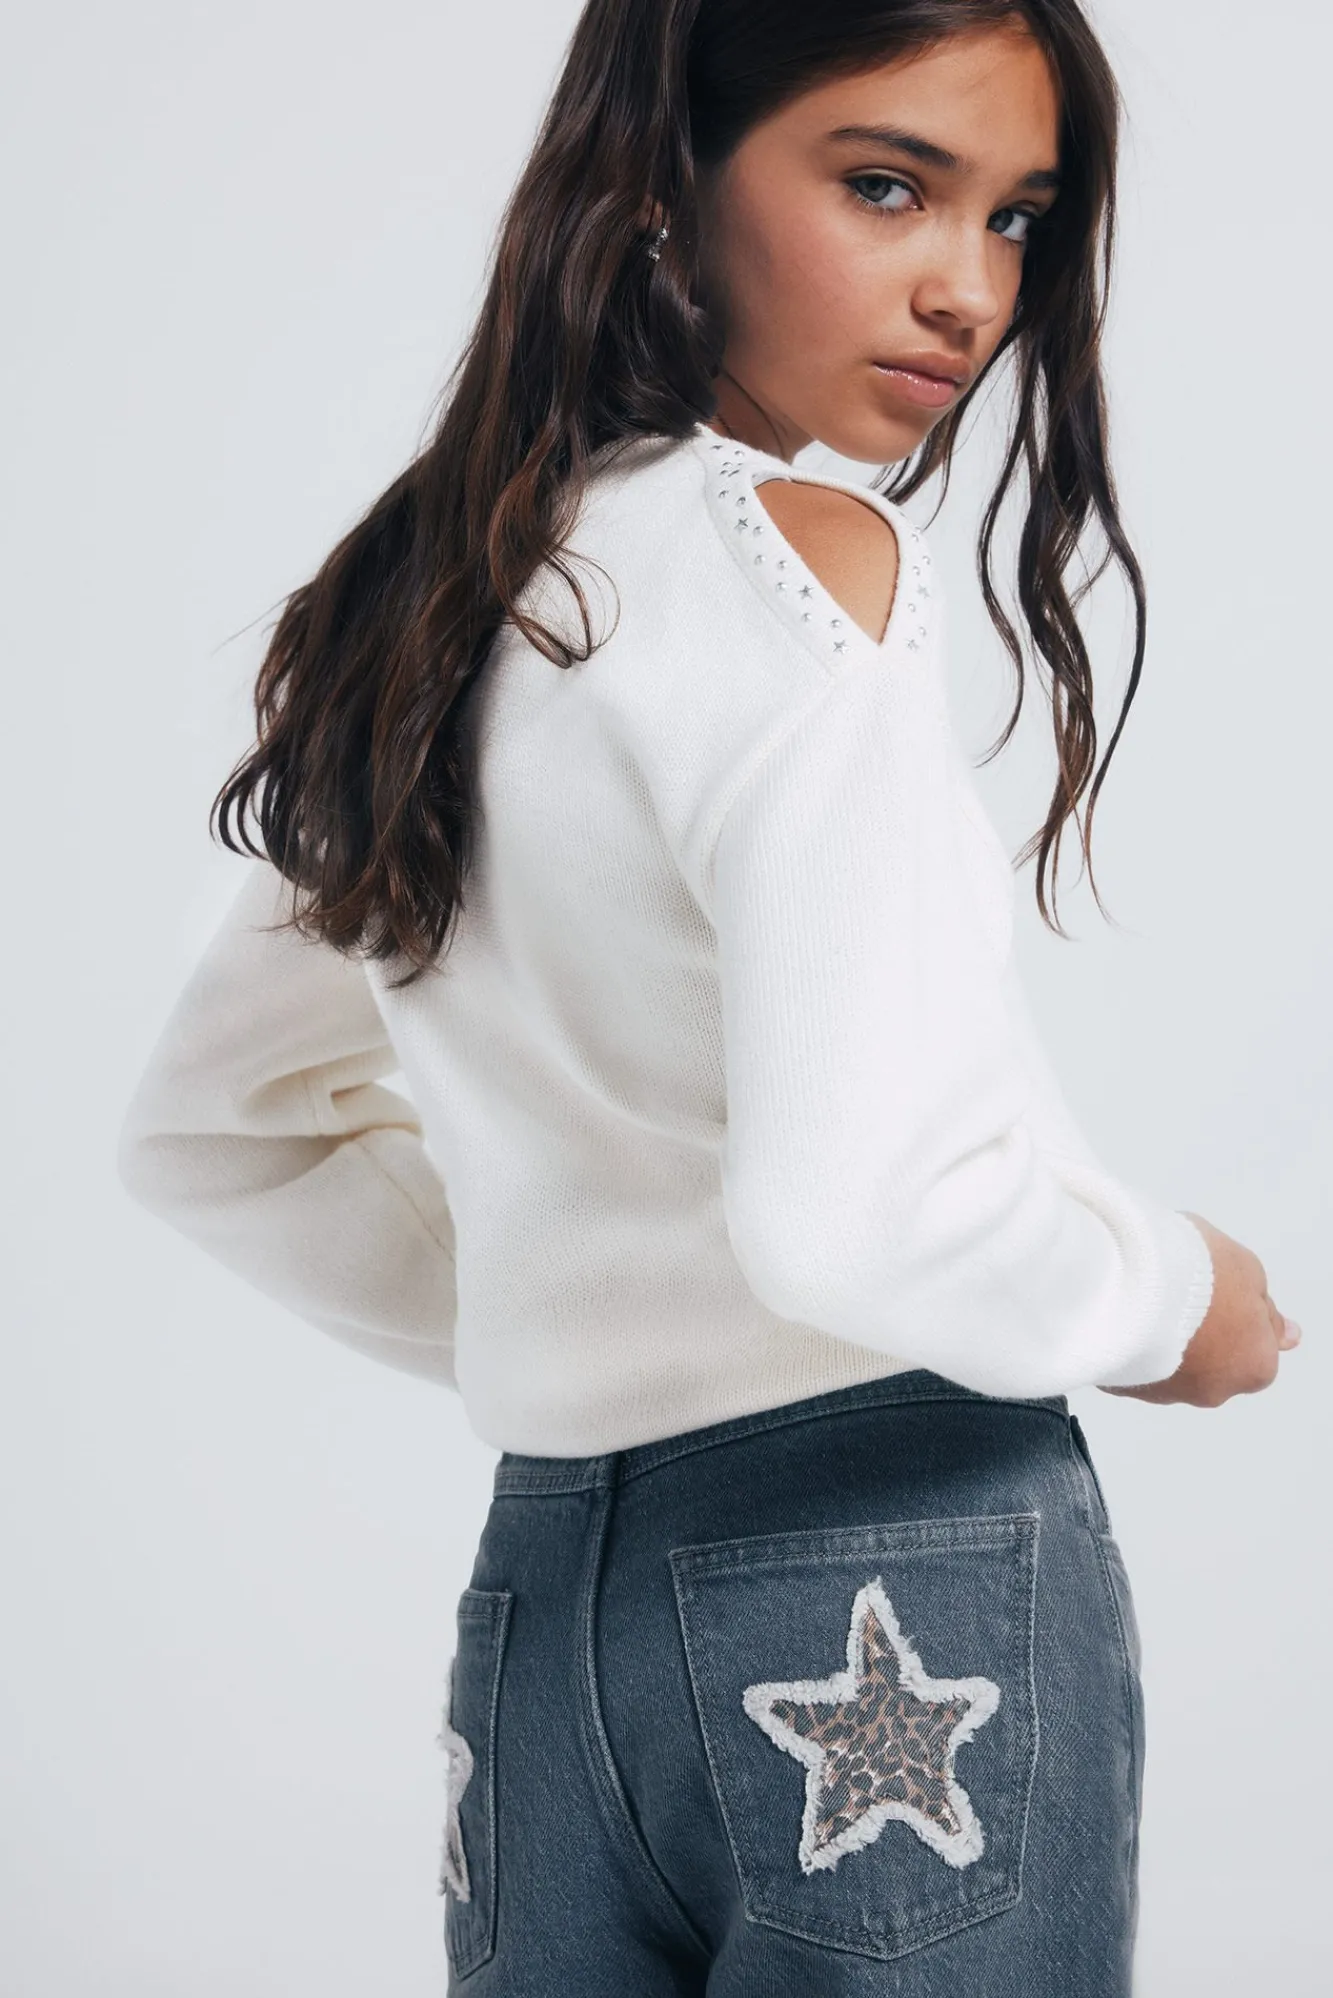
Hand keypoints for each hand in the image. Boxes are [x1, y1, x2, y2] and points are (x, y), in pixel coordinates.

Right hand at [1100, 1212, 1301, 1406]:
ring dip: (1165, 1342)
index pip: (1256, 1348)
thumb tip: (1287, 1335)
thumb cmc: (1196, 1274)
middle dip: (1202, 1336)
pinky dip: (1132, 1345)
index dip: (1239, 1316)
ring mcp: (1166, 1393)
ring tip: (1148, 1299)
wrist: (1130, 1280)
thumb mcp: (1249, 1272)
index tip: (1220, 1293)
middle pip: (1214, 1363)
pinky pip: (1133, 1365)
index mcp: (1254, 1366)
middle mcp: (1213, 1390)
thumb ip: (1266, 1311)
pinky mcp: (1121, 1386)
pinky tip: (1125, 1313)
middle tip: (1183, 1295)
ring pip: (1171, 1367)